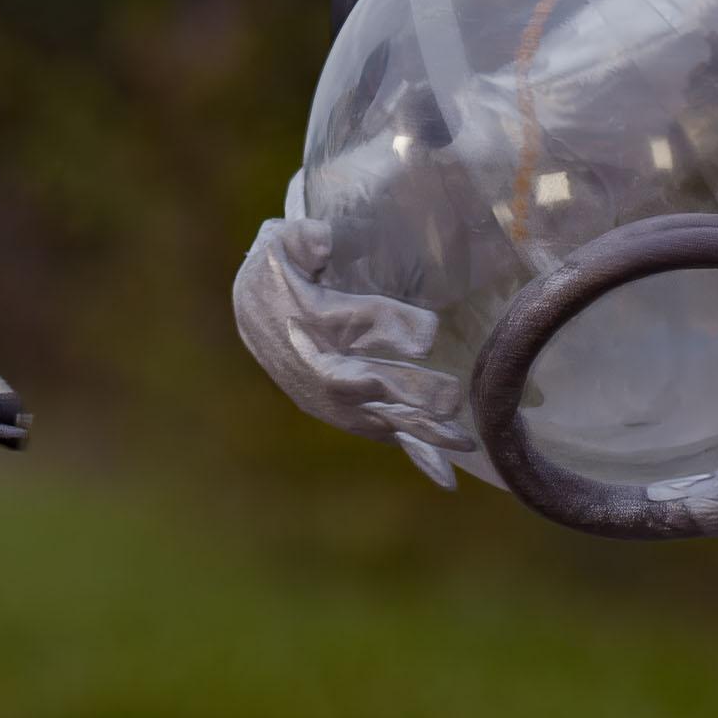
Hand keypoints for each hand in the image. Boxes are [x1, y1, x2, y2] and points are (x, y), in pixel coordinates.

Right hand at [230, 217, 478, 485]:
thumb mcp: (281, 244)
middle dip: (411, 390)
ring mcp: (338, 397)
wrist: (253, 314)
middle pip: (371, 382)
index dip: (393, 328)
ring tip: (464, 441)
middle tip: (451, 395)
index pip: (357, 325)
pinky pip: (387, 432)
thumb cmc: (278, 270)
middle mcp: (325, 366)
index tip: (429, 333)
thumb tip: (321, 239)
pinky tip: (448, 478)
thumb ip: (302, 239)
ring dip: (423, 429)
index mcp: (314, 320)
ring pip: (385, 415)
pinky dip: (417, 455)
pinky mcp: (351, 410)